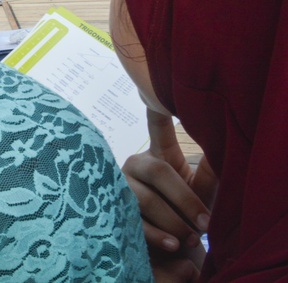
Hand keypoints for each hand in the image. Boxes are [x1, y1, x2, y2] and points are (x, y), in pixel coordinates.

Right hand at [122, 112, 213, 266]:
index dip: (158, 111)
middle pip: (158, 171)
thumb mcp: (202, 192)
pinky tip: (174, 245)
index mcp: (159, 157)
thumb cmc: (188, 214)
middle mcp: (135, 166)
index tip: (156, 91)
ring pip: (144, 199)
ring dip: (173, 221)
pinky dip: (157, 236)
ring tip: (192, 239)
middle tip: (206, 223)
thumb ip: (210, 172)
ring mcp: (120, 187)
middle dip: (184, 198)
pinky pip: (134, 222)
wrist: (171, 249)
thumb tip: (227, 147)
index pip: (159, 129)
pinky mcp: (113, 211)